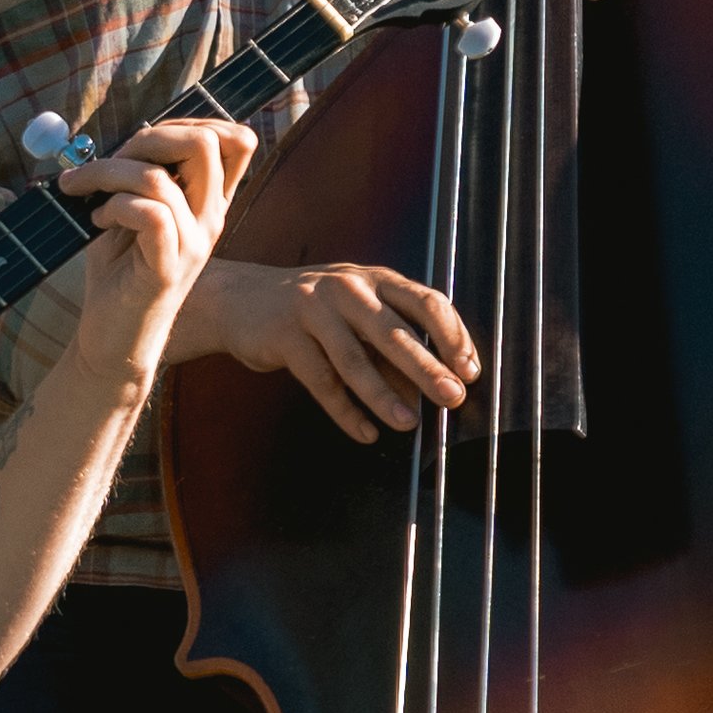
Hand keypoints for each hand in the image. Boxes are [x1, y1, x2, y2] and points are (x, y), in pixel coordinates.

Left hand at [60, 118, 255, 394]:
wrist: (112, 339)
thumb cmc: (117, 271)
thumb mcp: (131, 211)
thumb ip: (142, 173)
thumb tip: (136, 132)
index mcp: (207, 202)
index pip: (236, 140)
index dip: (191, 121)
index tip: (142, 140)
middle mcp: (210, 218)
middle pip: (208, 142)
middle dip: (149, 136)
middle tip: (109, 162)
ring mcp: (193, 244)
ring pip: (159, 178)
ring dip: (107, 174)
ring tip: (83, 193)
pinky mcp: (168, 268)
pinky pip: (148, 214)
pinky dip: (114, 207)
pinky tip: (98, 221)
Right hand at [174, 257, 477, 443]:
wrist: (243, 299)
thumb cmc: (316, 309)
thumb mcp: (359, 315)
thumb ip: (393, 346)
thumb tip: (430, 390)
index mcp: (376, 279)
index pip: (426, 302)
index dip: (452, 336)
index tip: (470, 369)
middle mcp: (347, 288)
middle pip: (393, 331)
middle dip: (426, 368)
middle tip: (451, 397)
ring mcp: (313, 309)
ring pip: (354, 359)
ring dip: (383, 395)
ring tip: (407, 424)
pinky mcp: (285, 335)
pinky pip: (320, 380)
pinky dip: (345, 410)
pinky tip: (365, 432)